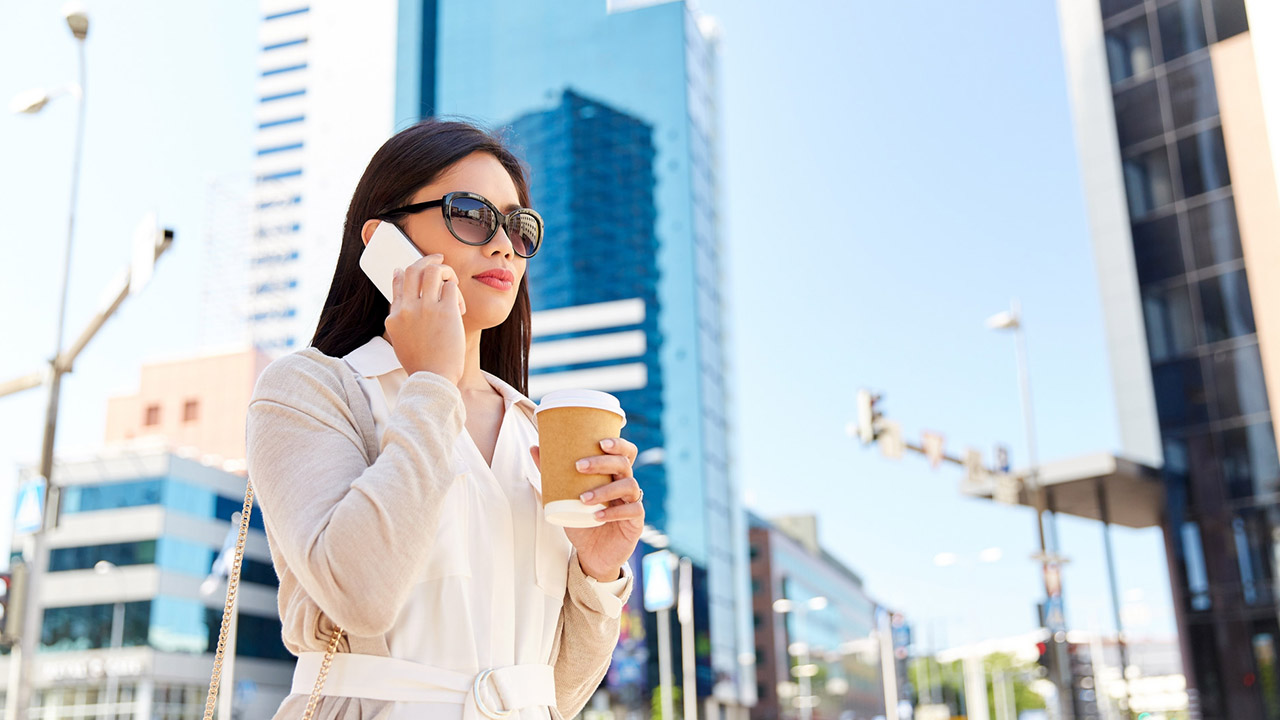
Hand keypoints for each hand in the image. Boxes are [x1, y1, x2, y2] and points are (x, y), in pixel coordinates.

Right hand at [385, 252, 466, 385]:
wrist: (433, 380)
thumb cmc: (422, 366)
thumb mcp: (402, 343)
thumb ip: (401, 322)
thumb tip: (400, 305)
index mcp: (394, 318)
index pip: (397, 283)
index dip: (404, 272)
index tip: (410, 269)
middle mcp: (406, 309)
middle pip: (413, 270)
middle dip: (427, 260)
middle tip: (438, 258)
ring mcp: (425, 308)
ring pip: (433, 271)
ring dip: (445, 271)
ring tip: (451, 281)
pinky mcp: (445, 310)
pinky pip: (451, 286)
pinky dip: (456, 293)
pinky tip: (458, 308)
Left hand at [530, 438, 643, 581]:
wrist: (592, 554)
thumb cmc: (581, 521)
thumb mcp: (564, 497)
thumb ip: (552, 474)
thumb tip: (534, 448)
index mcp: (613, 475)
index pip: (625, 453)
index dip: (618, 444)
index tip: (600, 443)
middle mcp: (626, 485)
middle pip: (623, 464)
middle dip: (602, 462)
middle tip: (579, 466)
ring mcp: (633, 502)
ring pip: (629, 486)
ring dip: (605, 490)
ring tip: (583, 499)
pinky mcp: (636, 522)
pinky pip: (632, 511)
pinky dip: (614, 512)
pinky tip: (597, 516)